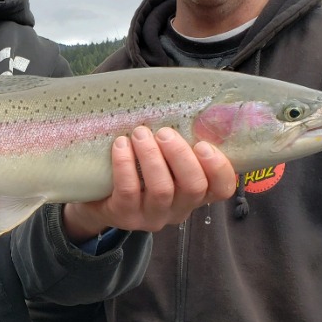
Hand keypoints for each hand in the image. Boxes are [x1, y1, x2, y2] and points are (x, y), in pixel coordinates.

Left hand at [62, 126, 236, 241]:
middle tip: (165, 133)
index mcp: (195, 193)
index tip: (203, 145)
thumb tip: (183, 105)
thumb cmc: (139, 170)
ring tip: (140, 133)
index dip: (219, 168)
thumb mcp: (164, 159)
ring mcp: (153, 216)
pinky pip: (129, 190)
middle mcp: (179, 209)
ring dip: (151, 157)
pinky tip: (120, 145)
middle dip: (180, 155)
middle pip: (193, 187)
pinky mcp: (125, 216)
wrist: (99, 199)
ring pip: (162, 189)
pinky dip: (125, 164)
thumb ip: (177, 144)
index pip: (222, 189)